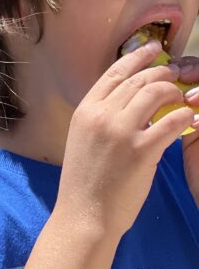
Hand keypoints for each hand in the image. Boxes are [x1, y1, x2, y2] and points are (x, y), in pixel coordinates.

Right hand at [57, 40, 193, 239]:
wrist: (83, 217)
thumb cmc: (83, 186)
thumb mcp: (81, 143)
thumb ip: (99, 121)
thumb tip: (124, 105)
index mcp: (85, 112)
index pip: (114, 73)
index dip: (138, 58)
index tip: (154, 50)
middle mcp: (102, 116)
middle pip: (139, 79)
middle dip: (162, 73)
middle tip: (175, 75)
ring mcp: (121, 132)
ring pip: (157, 92)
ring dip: (174, 91)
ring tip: (181, 97)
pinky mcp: (142, 150)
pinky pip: (173, 120)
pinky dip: (184, 116)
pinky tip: (188, 119)